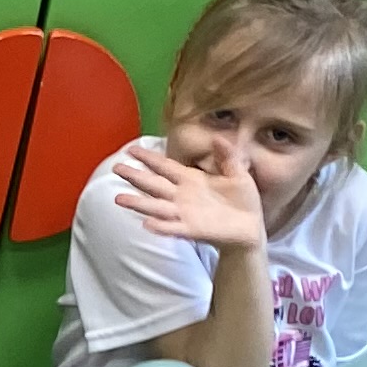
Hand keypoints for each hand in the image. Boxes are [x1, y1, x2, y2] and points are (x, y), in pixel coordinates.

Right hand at [112, 139, 269, 255]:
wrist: (250, 227)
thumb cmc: (243, 200)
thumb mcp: (237, 173)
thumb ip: (227, 156)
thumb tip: (218, 137)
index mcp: (191, 179)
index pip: (165, 166)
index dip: (149, 158)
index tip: (131, 149)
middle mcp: (182, 196)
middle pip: (154, 184)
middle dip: (135, 176)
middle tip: (116, 168)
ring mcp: (184, 214)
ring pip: (157, 206)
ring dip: (138, 203)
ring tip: (119, 199)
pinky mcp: (192, 230)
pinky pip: (173, 228)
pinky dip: (160, 226)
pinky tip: (146, 223)